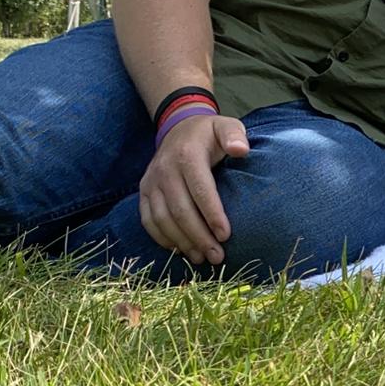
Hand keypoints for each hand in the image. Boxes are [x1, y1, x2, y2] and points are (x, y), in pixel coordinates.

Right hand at [137, 113, 249, 263]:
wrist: (178, 128)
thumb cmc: (209, 134)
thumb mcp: (225, 126)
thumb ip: (234, 135)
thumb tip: (241, 150)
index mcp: (187, 154)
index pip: (200, 189)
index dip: (212, 214)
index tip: (226, 235)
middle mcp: (165, 169)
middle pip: (180, 209)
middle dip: (199, 236)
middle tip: (217, 257)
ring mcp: (151, 181)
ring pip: (162, 219)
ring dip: (182, 242)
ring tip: (202, 258)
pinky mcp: (144, 191)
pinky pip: (148, 220)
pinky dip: (163, 238)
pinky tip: (181, 250)